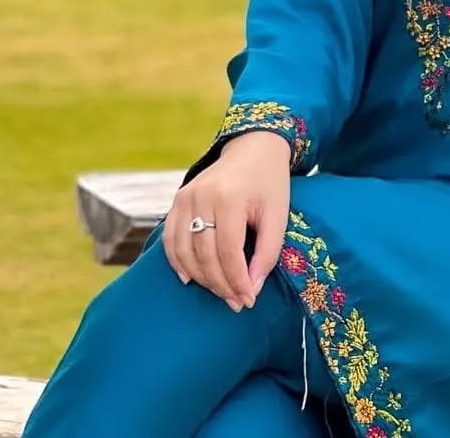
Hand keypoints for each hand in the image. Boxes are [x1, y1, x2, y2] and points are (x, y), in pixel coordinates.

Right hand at [163, 130, 291, 311]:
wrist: (253, 147)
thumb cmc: (270, 182)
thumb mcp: (278, 214)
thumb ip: (267, 252)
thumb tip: (252, 289)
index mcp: (230, 198)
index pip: (228, 252)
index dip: (236, 281)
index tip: (248, 300)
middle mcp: (202, 197)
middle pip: (204, 255)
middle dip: (221, 285)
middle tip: (236, 303)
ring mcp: (185, 196)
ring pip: (184, 251)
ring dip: (201, 278)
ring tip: (221, 292)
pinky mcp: (178, 198)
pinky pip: (171, 238)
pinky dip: (178, 262)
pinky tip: (190, 279)